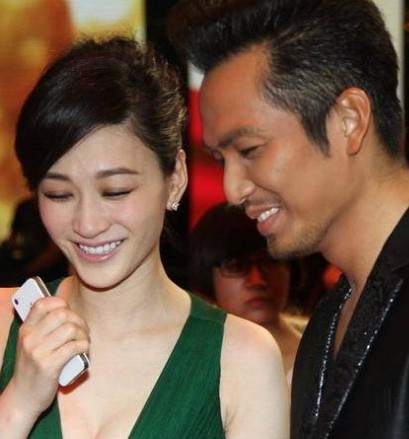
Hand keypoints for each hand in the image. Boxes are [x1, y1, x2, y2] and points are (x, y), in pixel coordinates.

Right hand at [10, 296, 89, 417]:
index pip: (42, 304)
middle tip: (82, 330)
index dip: (61, 303)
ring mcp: (38, 353)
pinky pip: (74, 347)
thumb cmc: (32, 368)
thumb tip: (67, 310)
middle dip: (78, 320)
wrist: (22, 398)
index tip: (69, 313)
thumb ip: (43, 327)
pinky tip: (83, 351)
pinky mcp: (48, 367)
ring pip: (70, 329)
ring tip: (84, 341)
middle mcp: (30, 339)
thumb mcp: (30, 344)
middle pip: (62, 314)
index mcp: (26, 330)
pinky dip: (84, 346)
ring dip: (83, 334)